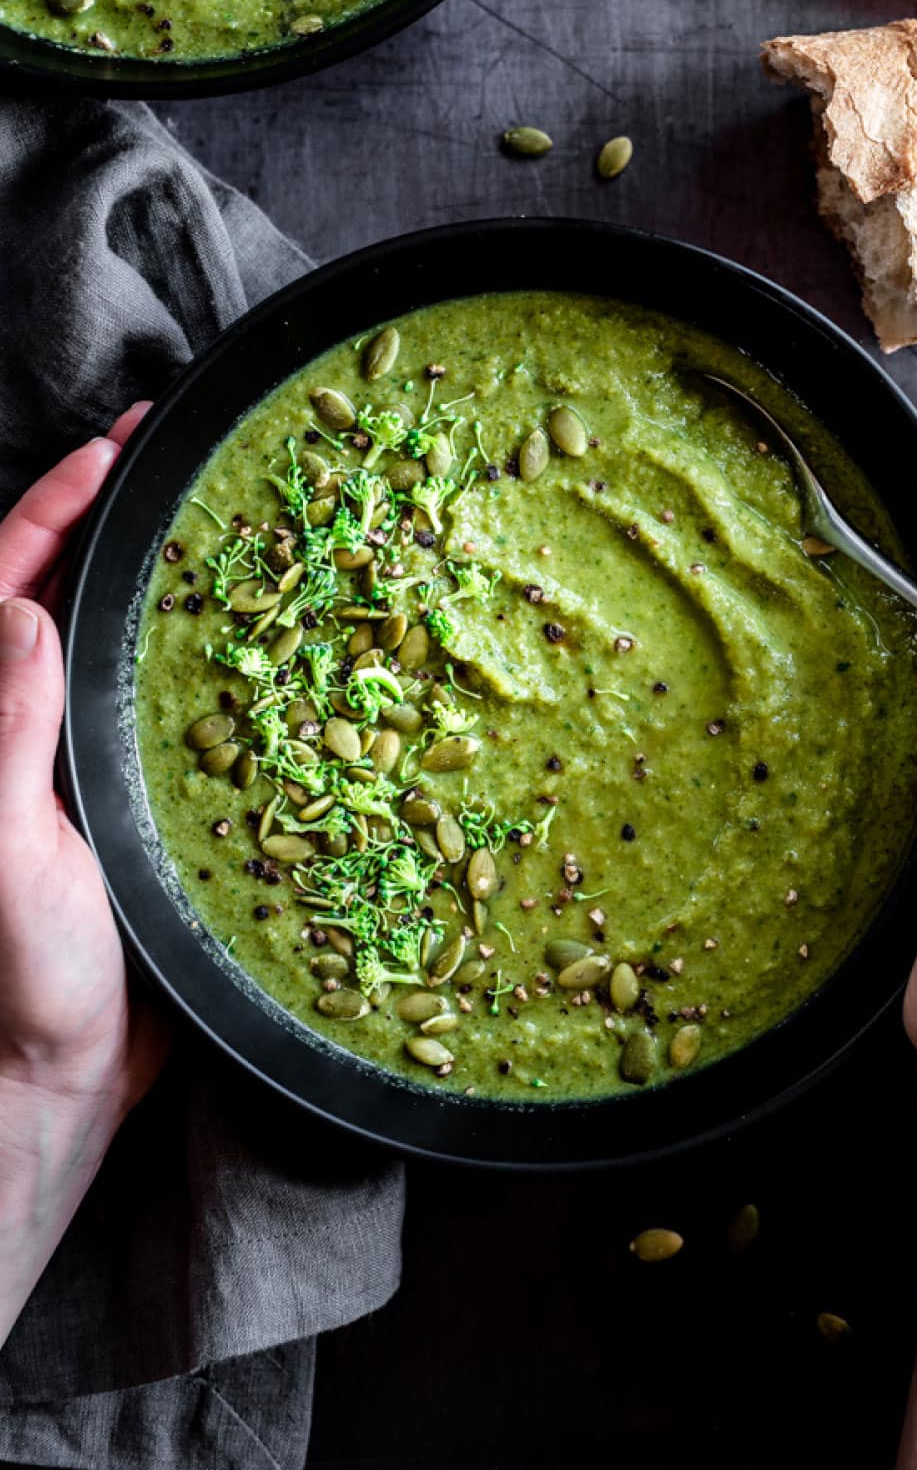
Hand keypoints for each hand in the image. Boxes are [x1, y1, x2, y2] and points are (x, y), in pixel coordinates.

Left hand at [0, 409, 166, 1344]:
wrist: (65, 1085)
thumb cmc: (21, 986)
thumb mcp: (8, 862)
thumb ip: (5, 743)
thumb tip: (20, 611)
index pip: (5, 583)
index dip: (52, 507)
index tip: (114, 449)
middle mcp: (33, 731)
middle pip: (64, 594)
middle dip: (113, 520)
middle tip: (179, 461)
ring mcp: (88, 764)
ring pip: (126, 646)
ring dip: (166, 583)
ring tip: (232, 528)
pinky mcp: (141, 803)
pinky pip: (175, 711)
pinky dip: (216, 664)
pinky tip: (271, 645)